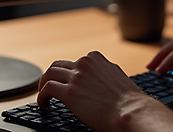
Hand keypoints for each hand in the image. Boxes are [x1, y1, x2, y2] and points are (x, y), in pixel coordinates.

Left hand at [37, 51, 172, 131]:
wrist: (131, 112)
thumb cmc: (129, 102)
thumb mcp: (118, 78)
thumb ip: (105, 74)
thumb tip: (100, 80)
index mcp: (97, 59)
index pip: (76, 61)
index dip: (69, 72)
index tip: (68, 81)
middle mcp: (85, 63)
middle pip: (59, 65)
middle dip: (52, 75)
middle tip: (49, 87)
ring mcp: (76, 76)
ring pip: (50, 73)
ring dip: (43, 84)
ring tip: (44, 95)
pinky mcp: (69, 92)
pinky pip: (47, 89)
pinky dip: (41, 96)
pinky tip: (43, 104)